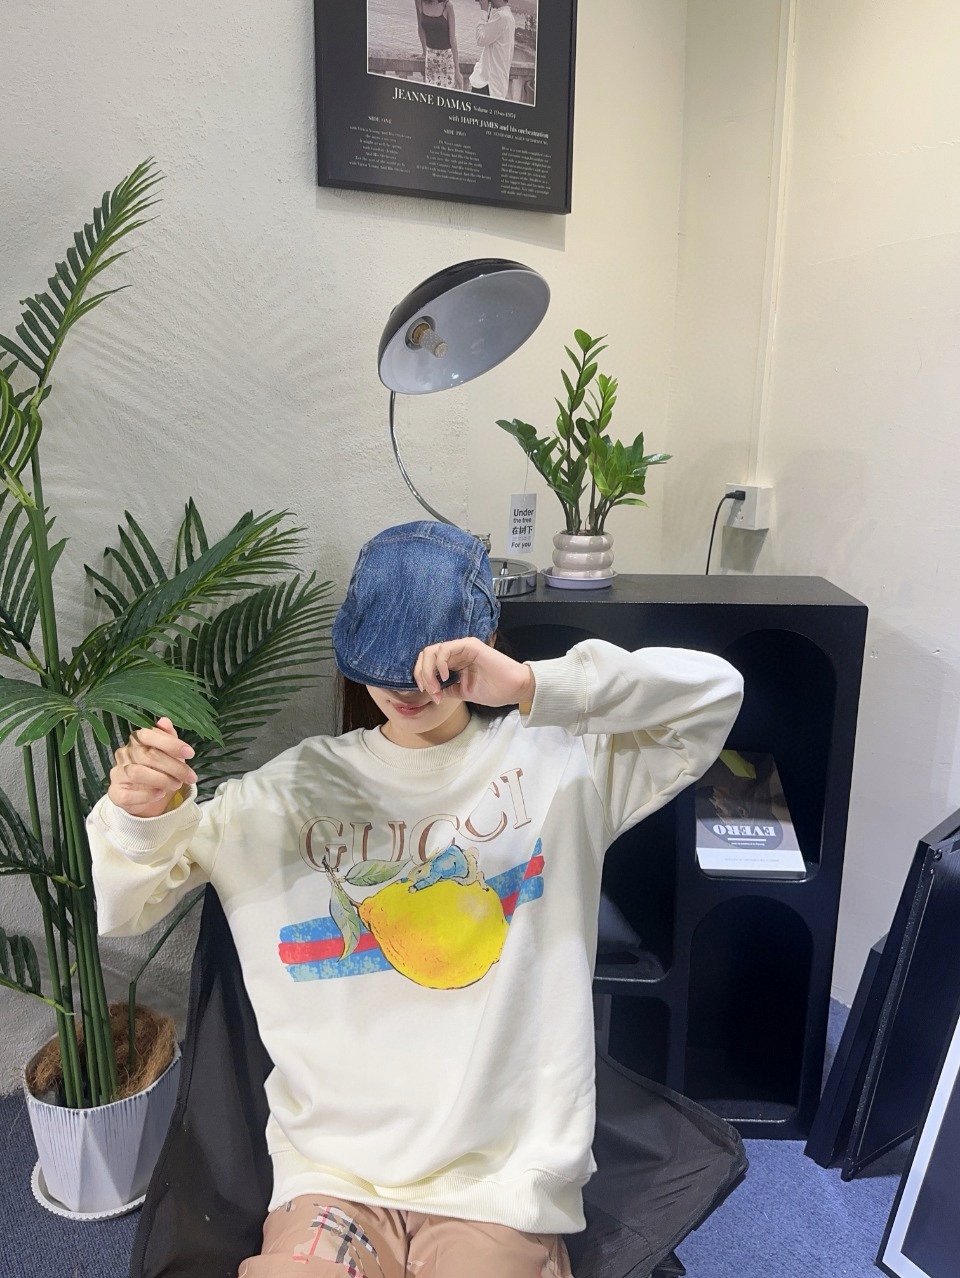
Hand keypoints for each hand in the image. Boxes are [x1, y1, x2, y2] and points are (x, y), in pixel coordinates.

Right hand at [108, 717, 197, 818]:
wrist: (150, 797)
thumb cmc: (161, 769)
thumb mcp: (170, 753)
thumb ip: (168, 737)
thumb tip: (165, 721)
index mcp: (136, 740)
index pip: (147, 734)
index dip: (170, 743)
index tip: (190, 753)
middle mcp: (124, 753)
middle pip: (147, 755)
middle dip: (173, 766)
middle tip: (190, 776)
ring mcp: (117, 773)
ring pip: (137, 773)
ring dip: (162, 780)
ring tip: (176, 784)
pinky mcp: (115, 792)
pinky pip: (128, 794)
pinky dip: (147, 795)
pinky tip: (160, 794)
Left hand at [414, 638, 534, 707]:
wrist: (513, 689)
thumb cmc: (492, 690)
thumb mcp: (461, 693)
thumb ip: (445, 689)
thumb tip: (429, 693)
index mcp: (453, 662)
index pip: (427, 663)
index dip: (421, 676)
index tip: (426, 694)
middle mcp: (455, 652)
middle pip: (426, 655)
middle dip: (421, 673)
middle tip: (429, 690)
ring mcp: (462, 647)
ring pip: (432, 651)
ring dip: (429, 671)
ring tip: (436, 687)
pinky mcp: (469, 645)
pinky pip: (445, 649)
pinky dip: (440, 664)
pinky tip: (447, 677)